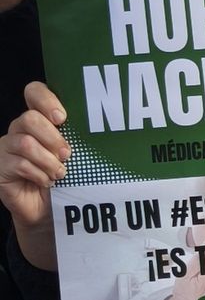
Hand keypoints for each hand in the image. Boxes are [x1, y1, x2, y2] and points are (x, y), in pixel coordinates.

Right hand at [0, 81, 68, 270]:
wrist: (50, 208)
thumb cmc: (68, 176)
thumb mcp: (78, 152)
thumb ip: (78, 135)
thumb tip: (100, 126)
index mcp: (40, 118)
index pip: (34, 91)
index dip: (46, 99)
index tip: (62, 117)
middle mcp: (20, 129)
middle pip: (29, 118)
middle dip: (53, 138)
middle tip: (67, 155)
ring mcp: (7, 147)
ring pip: (25, 143)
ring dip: (47, 160)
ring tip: (60, 173)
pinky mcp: (1, 167)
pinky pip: (19, 164)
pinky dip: (39, 174)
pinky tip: (47, 182)